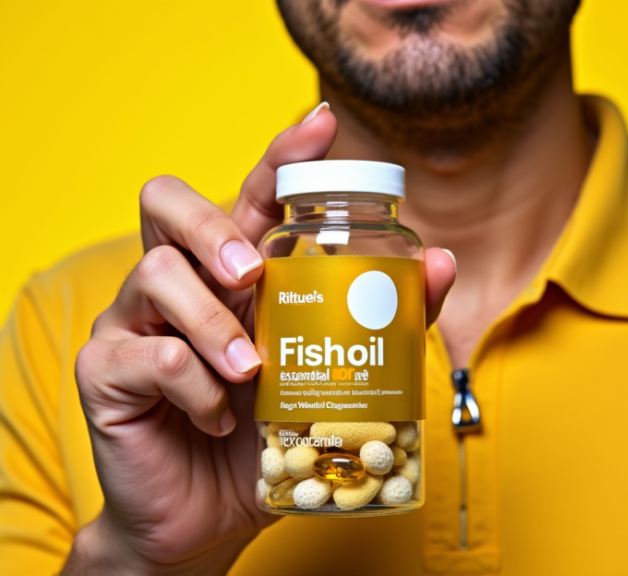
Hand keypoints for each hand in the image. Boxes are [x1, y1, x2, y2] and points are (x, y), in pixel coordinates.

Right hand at [65, 107, 455, 574]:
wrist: (209, 514)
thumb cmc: (269, 432)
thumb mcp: (329, 373)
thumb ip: (382, 316)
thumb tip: (440, 260)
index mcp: (235, 269)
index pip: (253, 194)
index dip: (282, 155)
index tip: (324, 124)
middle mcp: (181, 280)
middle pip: (166, 200)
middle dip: (212, 225)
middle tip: (250, 273)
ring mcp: (134, 320)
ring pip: (155, 274)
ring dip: (213, 323)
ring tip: (249, 373)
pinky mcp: (105, 368)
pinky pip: (146, 355)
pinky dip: (193, 388)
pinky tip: (218, 417)